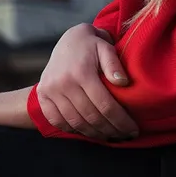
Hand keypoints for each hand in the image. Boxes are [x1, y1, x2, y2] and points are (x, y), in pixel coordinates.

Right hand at [35, 23, 139, 139]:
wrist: (68, 40)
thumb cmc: (91, 45)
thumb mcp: (105, 47)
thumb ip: (114, 64)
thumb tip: (123, 83)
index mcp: (81, 72)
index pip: (105, 105)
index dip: (121, 121)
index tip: (133, 130)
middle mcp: (63, 83)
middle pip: (91, 117)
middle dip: (111, 130)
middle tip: (124, 136)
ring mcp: (50, 90)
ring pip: (75, 122)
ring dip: (94, 134)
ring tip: (109, 136)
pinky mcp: (42, 95)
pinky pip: (57, 121)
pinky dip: (73, 129)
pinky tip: (88, 131)